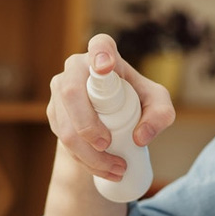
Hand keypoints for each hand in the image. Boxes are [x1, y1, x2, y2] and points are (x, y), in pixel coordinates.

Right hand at [47, 34, 175, 180]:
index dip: (100, 53)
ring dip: (88, 154)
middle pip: (71, 94)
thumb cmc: (137, 99)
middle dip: (88, 126)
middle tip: (108, 146)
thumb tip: (140, 137)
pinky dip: (83, 160)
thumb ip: (161, 115)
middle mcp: (76, 68)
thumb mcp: (157, 105)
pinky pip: (62, 138)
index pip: (99, 45)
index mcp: (103, 54)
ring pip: (64, 124)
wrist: (113, 115)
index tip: (106, 66)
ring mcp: (60, 89)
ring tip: (116, 169)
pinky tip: (102, 170)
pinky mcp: (53, 112)